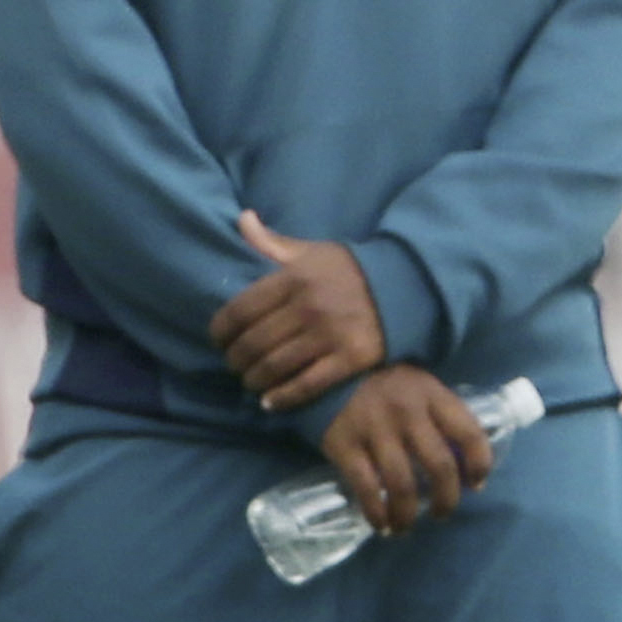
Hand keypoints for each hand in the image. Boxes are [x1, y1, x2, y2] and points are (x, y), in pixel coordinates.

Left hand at [212, 210, 389, 410]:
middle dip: (236, 360)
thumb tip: (242, 219)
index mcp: (293, 277)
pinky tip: (270, 402)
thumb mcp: (311, 251)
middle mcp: (308, 306)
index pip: (240, 310)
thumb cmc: (348, 270)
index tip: (218, 341)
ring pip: (275, 367)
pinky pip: (306, 385)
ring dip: (254, 380)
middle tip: (234, 365)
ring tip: (250, 382)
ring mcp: (330, 334)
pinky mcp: (350, 359)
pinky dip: (282, 398)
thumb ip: (273, 242)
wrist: (403, 286)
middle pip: (253, 343)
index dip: (220, 331)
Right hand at [321, 364, 495, 536]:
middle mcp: (407, 411)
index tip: (475, 485)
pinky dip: (377, 514)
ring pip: (402, 484)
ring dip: (408, 515)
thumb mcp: (420, 388)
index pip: (469, 433)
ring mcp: (374, 428)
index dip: (479, 465)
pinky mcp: (344, 444)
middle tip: (442, 513)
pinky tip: (381, 524)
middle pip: (440, 466)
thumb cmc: (386, 386)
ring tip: (406, 526)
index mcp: (432, 395)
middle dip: (446, 500)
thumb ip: (441, 418)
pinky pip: (366, 488)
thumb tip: (464, 467)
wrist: (330, 370)